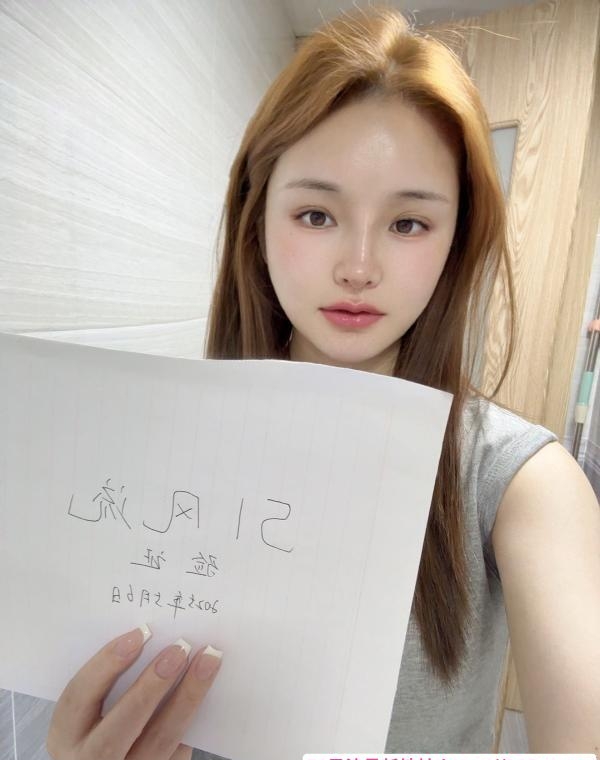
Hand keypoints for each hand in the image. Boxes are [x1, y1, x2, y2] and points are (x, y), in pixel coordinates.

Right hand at [47, 626, 222, 759]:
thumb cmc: (99, 729)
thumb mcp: (88, 714)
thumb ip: (107, 685)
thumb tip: (148, 636)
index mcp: (67, 736)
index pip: (79, 697)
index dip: (106, 663)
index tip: (138, 634)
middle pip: (121, 725)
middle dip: (152, 685)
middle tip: (179, 648)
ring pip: (161, 740)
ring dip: (188, 696)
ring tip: (208, 661)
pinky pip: (179, 750)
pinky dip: (197, 719)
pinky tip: (213, 691)